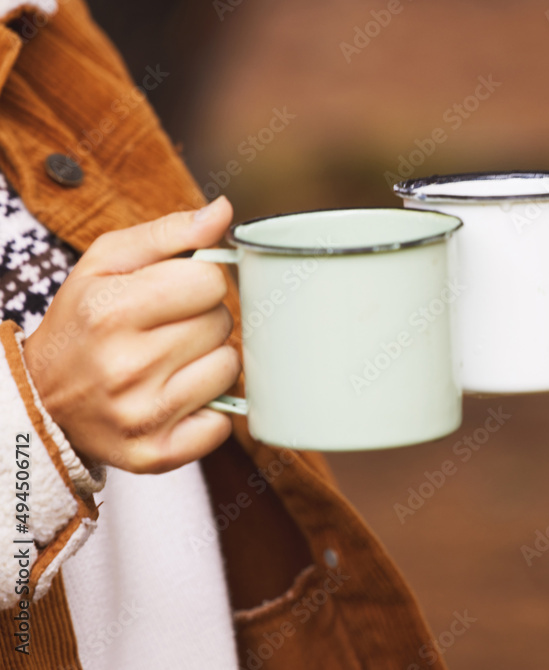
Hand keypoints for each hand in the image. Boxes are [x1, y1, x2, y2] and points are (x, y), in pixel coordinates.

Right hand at [23, 197, 241, 473]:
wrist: (40, 399)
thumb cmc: (83, 321)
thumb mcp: (106, 264)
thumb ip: (168, 233)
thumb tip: (223, 212)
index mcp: (111, 309)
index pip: (209, 280)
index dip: (199, 281)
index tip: (175, 292)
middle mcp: (126, 365)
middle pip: (222, 323)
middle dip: (203, 319)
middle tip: (166, 329)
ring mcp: (142, 415)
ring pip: (228, 369)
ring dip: (210, 361)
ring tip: (171, 362)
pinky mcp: (156, 454)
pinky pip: (224, 423)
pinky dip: (210, 409)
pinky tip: (176, 397)